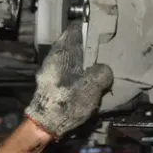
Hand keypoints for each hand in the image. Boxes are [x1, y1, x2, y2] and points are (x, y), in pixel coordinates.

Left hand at [25, 21, 113, 137]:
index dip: (89, 26)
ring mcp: (52, 70)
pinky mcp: (53, 83)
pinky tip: (91, 81)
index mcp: (61, 52)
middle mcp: (54, 57)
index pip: (75, 29)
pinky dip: (81, 73)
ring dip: (86, 62)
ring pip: (73, 59)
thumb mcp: (91, 86)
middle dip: (90, 46)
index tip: (104, 28)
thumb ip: (102, 73)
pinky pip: (70, 71)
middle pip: (74, 44)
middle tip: (108, 48)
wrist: (45, 125)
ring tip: (103, 65)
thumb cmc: (66, 102)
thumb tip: (105, 69)